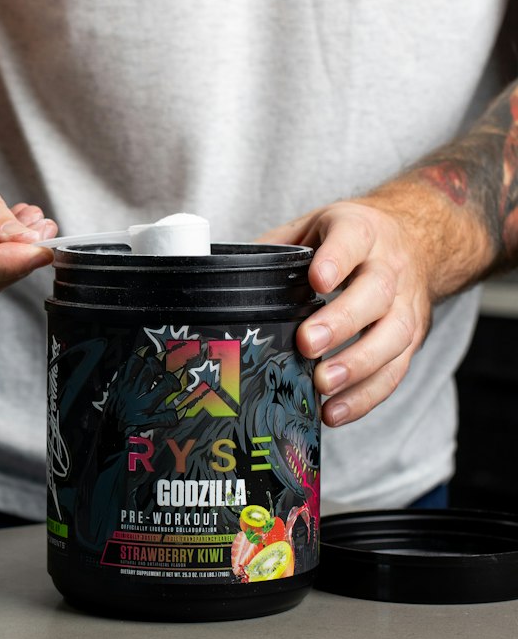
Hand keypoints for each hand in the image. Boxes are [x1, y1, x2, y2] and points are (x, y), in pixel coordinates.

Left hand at [261, 198, 434, 426]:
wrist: (417, 241)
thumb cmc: (350, 240)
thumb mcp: (314, 228)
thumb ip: (276, 250)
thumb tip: (221, 280)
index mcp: (361, 231)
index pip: (353, 239)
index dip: (337, 259)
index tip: (317, 281)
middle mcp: (390, 265)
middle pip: (376, 292)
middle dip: (343, 321)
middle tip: (308, 344)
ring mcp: (406, 303)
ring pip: (394, 334)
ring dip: (358, 365)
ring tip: (323, 385)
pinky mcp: (413, 337)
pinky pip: (396, 369)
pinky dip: (366, 395)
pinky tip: (335, 411)